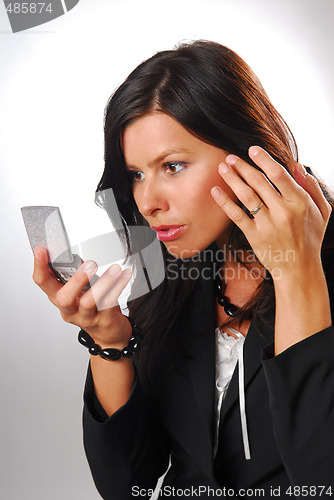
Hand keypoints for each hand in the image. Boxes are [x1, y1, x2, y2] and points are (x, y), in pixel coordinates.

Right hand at [33, 247, 131, 347]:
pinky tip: (123, 276)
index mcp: (59, 298)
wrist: (108, 332)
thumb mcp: (80, 290)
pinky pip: (109, 303)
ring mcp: (86, 317)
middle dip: (76, 280)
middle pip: (64, 299)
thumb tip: (77, 258)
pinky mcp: (103, 320)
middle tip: (90, 265)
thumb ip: (76, 274)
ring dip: (104, 282)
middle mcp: (70, 309)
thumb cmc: (93, 307)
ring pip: (89, 302)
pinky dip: (118, 287)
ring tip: (114, 270)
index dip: (40, 267)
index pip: (43, 283)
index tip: (41, 250)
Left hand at [211, 146, 331, 280]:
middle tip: (230, 157)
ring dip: (232, 179)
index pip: (279, 174)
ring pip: (246, 195)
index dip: (264, 159)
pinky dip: (225, 202)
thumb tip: (297, 166)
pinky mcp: (254, 235)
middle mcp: (283, 211)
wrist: (299, 269)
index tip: (253, 149)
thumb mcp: (322, 212)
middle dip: (242, 166)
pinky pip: (236, 215)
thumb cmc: (310, 238)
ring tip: (222, 168)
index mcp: (300, 202)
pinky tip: (216, 190)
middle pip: (259, 182)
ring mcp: (267, 224)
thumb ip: (312, 188)